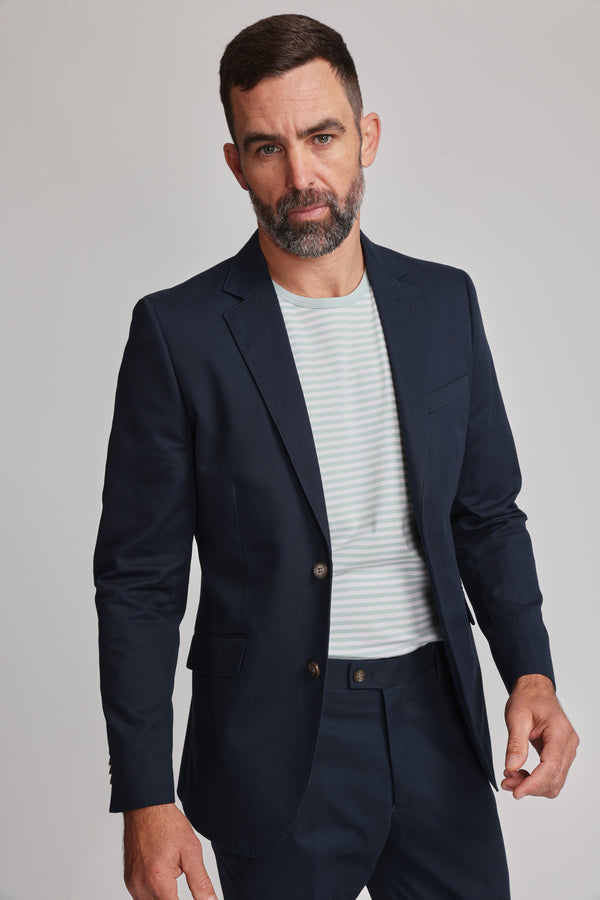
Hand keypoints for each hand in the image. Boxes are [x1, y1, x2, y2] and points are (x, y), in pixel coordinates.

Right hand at [124, 803, 217, 898]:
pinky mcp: (129, 880)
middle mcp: (141, 886)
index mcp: (158, 880)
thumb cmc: (167, 824)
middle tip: (181, 875)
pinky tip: (163, 879)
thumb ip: (201, 882)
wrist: (145, 807)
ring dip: (164, 897)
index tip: (197, 899)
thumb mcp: (191, 851)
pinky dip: (154, 894)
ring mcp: (132, 884)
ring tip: (173, 876)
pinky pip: (141, 898)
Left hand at [501, 673, 578, 798]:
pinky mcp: (562, 754)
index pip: (551, 767)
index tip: (516, 792)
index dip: (533, 783)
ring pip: (555, 781)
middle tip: (506, 782)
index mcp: (559, 732)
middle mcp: (569, 743)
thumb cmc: (528, 699)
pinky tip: (519, 774)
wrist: (535, 690)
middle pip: (554, 778)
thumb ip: (515, 743)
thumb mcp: (516, 717)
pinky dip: (537, 780)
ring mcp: (568, 750)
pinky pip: (553, 775)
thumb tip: (511, 767)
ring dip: (533, 785)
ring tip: (510, 777)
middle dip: (530, 786)